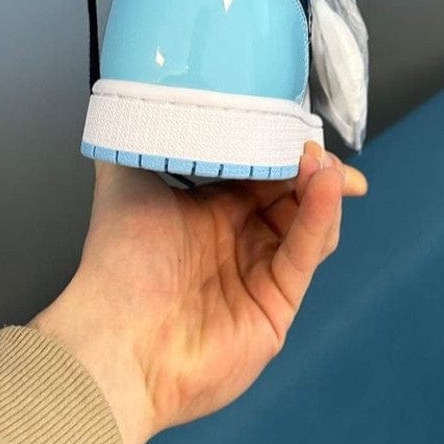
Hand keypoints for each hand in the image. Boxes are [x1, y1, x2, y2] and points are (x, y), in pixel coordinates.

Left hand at [31, 141, 366, 443]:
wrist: (117, 342)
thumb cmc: (119, 265)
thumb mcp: (123, 183)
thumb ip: (134, 142)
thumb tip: (130, 101)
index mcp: (210, 212)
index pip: (259, 173)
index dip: (280, 149)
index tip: (297, 127)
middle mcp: (239, 240)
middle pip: (292, 195)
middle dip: (310, 167)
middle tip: (315, 148)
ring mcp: (261, 273)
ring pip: (308, 223)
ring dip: (320, 188)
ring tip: (319, 162)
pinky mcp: (278, 305)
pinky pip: (304, 254)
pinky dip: (320, 217)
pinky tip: (326, 186)